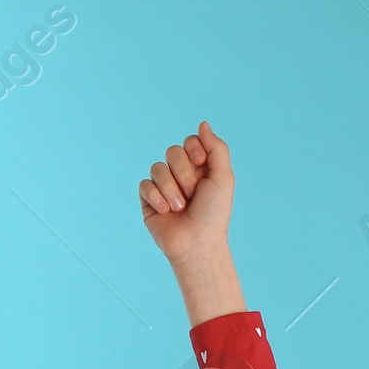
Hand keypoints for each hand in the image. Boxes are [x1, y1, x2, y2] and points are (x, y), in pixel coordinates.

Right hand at [138, 122, 244, 319]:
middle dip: (184, 172)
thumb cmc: (213, 215)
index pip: (189, 142)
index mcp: (199, 169)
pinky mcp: (149, 200)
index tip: (201, 162)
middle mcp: (181, 176)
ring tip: (180, 209)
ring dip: (171, 189)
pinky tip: (166, 212)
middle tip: (193, 194)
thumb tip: (203, 124)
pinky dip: (157, 197)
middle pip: (172, 151)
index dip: (193, 148)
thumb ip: (217, 148)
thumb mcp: (223, 178)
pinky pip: (145, 184)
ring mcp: (163, 187)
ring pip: (157, 168)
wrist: (197, 245)